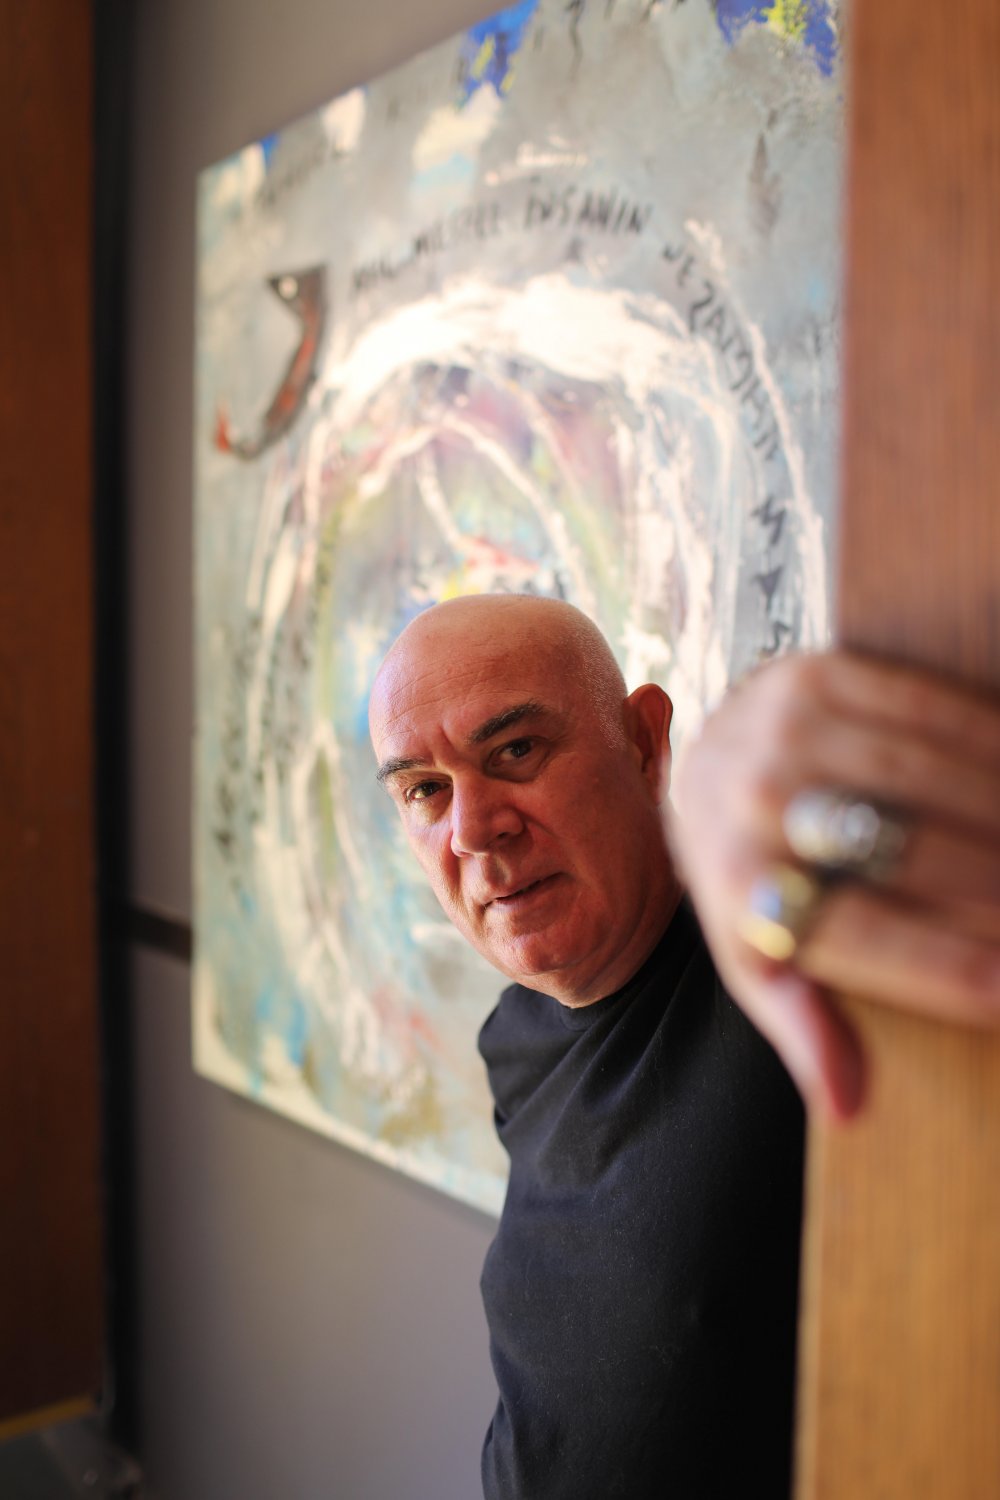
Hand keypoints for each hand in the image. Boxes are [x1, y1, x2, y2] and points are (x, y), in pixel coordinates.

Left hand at [667, 651, 999, 1120]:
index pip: (857, 934)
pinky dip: (992, 742)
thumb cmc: (750, 876)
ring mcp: (781, 725)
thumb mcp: (757, 957)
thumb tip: (848, 1105)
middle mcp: (750, 798)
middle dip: (998, 891)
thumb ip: (802, 1024)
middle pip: (902, 853)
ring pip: (926, 777)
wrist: (706, 767)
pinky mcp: (817, 671)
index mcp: (735, 881)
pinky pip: (928, 707)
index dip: (950, 968)